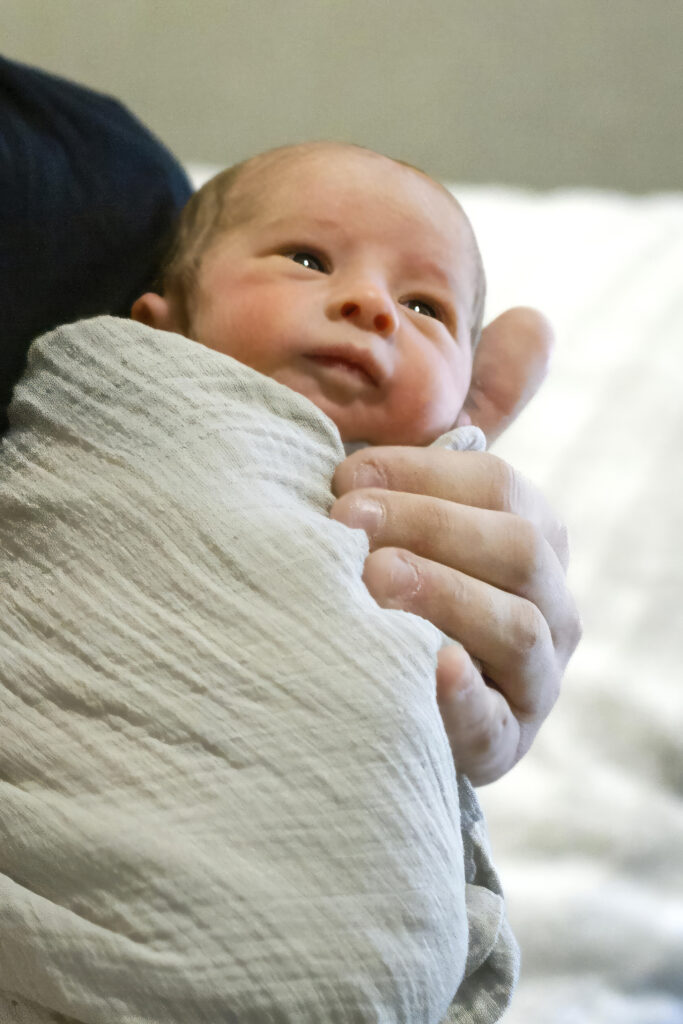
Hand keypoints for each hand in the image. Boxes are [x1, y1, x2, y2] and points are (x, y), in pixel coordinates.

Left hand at [330, 307, 580, 784]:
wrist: (386, 683)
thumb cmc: (405, 567)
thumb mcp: (434, 494)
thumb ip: (480, 412)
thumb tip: (538, 318)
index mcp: (533, 535)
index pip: (499, 488)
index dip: (424, 474)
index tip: (342, 476)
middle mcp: (550, 601)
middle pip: (517, 550)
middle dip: (429, 528)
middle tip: (343, 524)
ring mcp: (535, 675)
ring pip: (516, 627)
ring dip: (443, 596)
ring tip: (372, 583)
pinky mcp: (504, 740)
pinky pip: (496, 722)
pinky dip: (461, 695)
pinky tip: (425, 668)